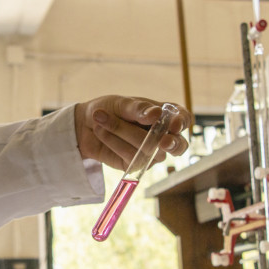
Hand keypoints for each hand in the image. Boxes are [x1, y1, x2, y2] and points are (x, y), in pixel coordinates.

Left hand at [74, 96, 191, 170]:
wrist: (85, 124)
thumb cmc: (109, 109)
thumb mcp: (122, 103)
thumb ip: (139, 109)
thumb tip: (156, 114)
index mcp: (164, 115)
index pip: (184, 120)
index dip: (182, 122)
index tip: (173, 124)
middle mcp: (162, 136)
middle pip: (178, 146)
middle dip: (171, 143)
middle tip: (162, 141)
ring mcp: (151, 153)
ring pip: (149, 150)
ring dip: (124, 133)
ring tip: (102, 119)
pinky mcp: (136, 165)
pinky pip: (131, 158)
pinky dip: (114, 142)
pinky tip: (103, 132)